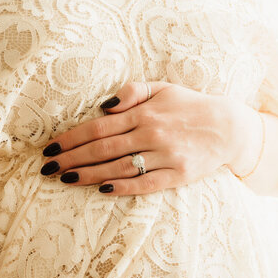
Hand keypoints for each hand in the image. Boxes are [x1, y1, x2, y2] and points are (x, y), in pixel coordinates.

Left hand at [39, 80, 258, 194]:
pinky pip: (145, 183)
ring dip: (89, 175)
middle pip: (103, 149)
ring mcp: (165, 156)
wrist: (229, 127)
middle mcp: (152, 134)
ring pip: (119, 167)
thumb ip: (132, 91)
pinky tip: (102, 190)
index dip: (72, 138)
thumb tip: (103, 105)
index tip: (51, 147)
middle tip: (48, 167)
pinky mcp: (178, 175)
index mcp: (144, 112)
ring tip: (66, 179)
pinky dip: (123, 187)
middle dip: (72, 158)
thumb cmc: (190, 106)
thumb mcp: (162, 88)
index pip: (99, 127)